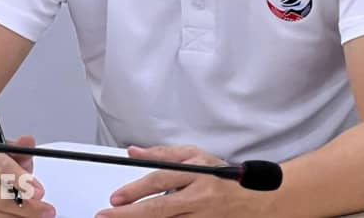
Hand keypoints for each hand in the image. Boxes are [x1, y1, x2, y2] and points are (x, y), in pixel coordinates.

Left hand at [95, 145, 269, 217]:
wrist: (256, 200)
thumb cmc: (225, 176)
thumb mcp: (196, 156)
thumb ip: (163, 155)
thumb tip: (133, 152)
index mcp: (197, 173)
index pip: (161, 180)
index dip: (135, 189)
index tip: (115, 198)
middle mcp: (200, 197)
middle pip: (159, 208)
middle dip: (129, 214)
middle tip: (106, 215)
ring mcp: (202, 217)